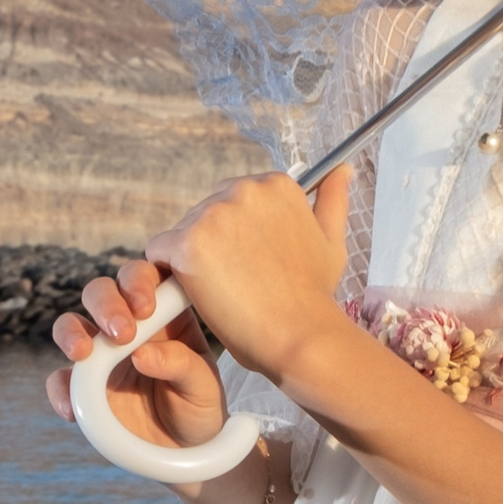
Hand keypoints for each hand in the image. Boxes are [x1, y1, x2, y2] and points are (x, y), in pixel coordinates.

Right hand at [44, 258, 229, 447]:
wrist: (185, 452)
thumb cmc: (200, 407)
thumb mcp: (204, 387)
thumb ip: (179, 366)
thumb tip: (142, 354)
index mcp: (164, 314)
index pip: (146, 278)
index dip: (139, 281)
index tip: (145, 307)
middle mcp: (128, 327)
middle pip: (103, 291)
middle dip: (106, 304)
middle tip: (122, 332)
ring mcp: (101, 355)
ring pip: (71, 324)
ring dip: (72, 332)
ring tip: (84, 354)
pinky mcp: (83, 388)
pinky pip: (60, 379)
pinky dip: (60, 389)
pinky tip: (73, 408)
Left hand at [144, 166, 352, 382]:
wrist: (299, 333)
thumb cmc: (314, 295)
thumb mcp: (331, 240)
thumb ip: (332, 200)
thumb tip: (342, 170)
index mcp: (276, 185)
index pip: (234, 199)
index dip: (236, 235)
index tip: (249, 262)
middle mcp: (244, 190)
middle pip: (205, 212)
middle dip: (213, 244)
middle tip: (236, 281)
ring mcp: (214, 215)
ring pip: (183, 232)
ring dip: (193, 259)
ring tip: (220, 291)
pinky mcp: (188, 243)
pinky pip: (160, 251)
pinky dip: (169, 273)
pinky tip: (192, 293)